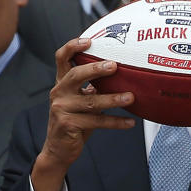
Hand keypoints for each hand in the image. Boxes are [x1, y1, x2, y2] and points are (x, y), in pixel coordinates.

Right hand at [31, 38, 134, 190]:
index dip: (73, 47)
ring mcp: (62, 109)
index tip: (89, 41)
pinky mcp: (68, 125)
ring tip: (131, 97)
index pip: (62, 59)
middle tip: (114, 66)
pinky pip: (97, 122)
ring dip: (114, 99)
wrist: (59, 149)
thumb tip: (123, 74)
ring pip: (91, 101)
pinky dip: (116, 122)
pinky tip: (130, 122)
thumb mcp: (81, 101)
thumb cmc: (76, 121)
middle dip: (95, 69)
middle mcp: (59, 93)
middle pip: (76, 75)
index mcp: (62, 84)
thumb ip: (93, 88)